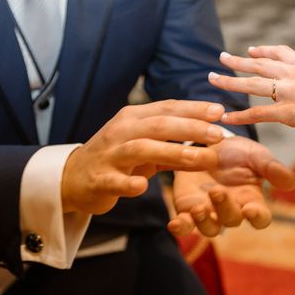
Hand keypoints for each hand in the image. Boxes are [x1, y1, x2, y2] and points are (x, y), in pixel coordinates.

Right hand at [62, 100, 225, 214]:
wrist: (74, 178)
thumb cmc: (118, 159)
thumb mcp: (147, 147)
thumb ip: (176, 145)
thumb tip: (213, 141)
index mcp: (133, 118)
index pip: (167, 108)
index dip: (194, 109)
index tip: (220, 111)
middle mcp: (121, 131)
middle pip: (158, 125)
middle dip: (190, 128)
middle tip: (219, 135)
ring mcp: (109, 155)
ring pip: (141, 149)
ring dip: (173, 151)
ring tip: (201, 158)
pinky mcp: (100, 179)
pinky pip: (115, 181)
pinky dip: (129, 183)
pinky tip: (144, 186)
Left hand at [168, 137, 294, 237]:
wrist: (205, 143)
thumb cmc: (237, 153)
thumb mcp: (256, 155)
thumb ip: (272, 168)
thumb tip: (293, 182)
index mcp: (252, 200)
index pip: (260, 218)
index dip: (257, 217)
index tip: (251, 208)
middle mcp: (232, 210)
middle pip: (232, 220)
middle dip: (225, 208)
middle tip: (217, 191)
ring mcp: (209, 212)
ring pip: (209, 228)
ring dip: (204, 222)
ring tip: (198, 207)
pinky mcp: (187, 209)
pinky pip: (185, 226)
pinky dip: (180, 228)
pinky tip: (174, 224)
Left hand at [208, 46, 294, 156]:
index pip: (281, 52)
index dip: (263, 51)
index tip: (250, 50)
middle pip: (261, 64)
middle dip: (238, 61)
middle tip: (221, 58)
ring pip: (254, 84)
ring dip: (230, 82)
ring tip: (213, 80)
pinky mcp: (292, 113)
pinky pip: (258, 113)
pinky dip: (240, 115)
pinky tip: (227, 117)